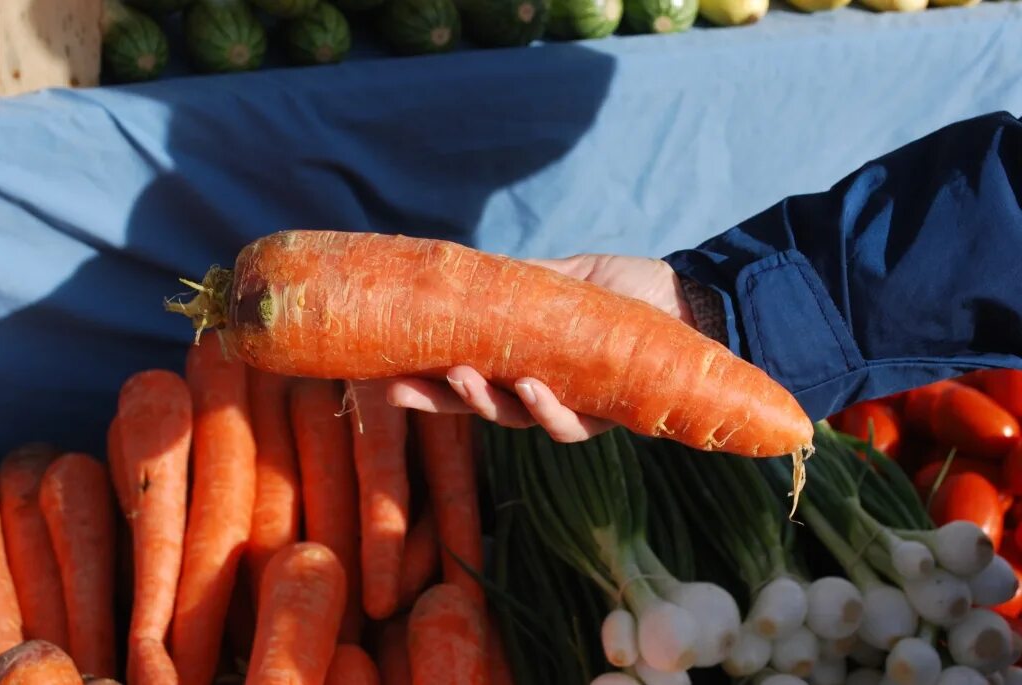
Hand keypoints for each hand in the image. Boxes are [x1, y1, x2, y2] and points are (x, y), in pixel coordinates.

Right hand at [386, 253, 692, 441]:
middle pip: (478, 405)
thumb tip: (464, 269)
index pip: (465, 374)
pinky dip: (549, 409)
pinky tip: (530, 386)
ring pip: (517, 418)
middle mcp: (540, 392)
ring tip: (464, 377)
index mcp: (521, 361)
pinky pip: (571, 424)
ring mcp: (571, 406)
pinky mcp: (607, 414)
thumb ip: (520, 282)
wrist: (692, 300)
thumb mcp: (565, 276)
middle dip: (437, 399)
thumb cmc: (627, 287)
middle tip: (396, 387)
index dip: (424, 378)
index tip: (380, 371)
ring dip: (486, 402)